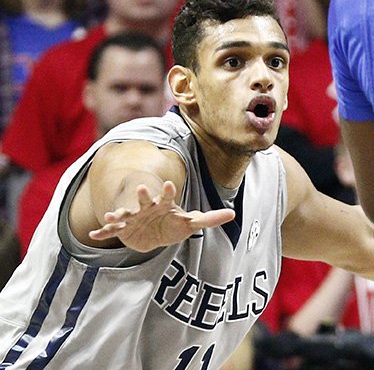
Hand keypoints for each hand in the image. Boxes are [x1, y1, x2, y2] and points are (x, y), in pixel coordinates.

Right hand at [89, 181, 234, 251]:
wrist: (154, 233)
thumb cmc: (173, 224)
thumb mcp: (192, 223)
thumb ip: (210, 219)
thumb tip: (233, 213)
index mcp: (164, 204)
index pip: (168, 195)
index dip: (169, 190)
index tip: (172, 184)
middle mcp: (147, 207)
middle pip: (145, 200)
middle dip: (142, 195)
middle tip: (142, 188)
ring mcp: (133, 217)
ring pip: (125, 214)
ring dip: (118, 214)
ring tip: (110, 215)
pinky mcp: (123, 229)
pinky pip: (112, 230)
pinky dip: (103, 232)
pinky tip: (95, 234)